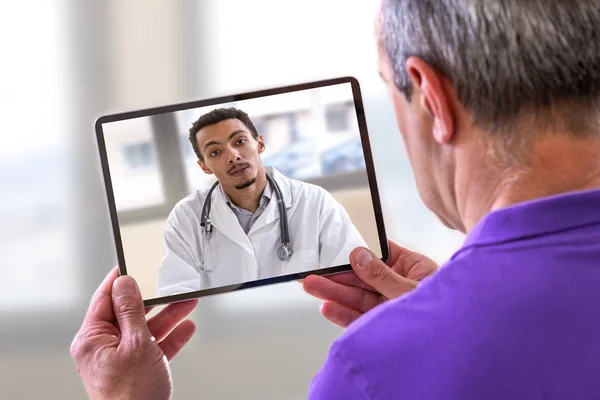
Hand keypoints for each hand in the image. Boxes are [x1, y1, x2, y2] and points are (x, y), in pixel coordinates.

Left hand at [70, 267, 198, 399]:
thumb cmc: (130, 397)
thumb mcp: (135, 344)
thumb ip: (131, 311)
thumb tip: (124, 284)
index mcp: (92, 339)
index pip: (104, 299)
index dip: (119, 280)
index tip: (131, 264)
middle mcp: (104, 347)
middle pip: (130, 313)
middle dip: (154, 300)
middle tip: (168, 285)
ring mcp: (121, 359)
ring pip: (146, 329)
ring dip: (168, 316)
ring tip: (188, 302)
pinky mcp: (137, 369)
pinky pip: (155, 346)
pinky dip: (171, 337)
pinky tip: (186, 327)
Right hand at [302, 239, 437, 327]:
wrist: (458, 348)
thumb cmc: (450, 313)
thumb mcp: (412, 289)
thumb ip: (383, 275)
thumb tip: (360, 256)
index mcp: (413, 267)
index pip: (379, 254)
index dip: (355, 252)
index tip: (334, 252)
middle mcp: (400, 285)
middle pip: (362, 277)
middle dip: (336, 275)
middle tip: (314, 272)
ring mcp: (391, 306)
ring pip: (358, 297)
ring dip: (334, 292)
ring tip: (312, 286)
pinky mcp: (384, 324)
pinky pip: (360, 317)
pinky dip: (344, 314)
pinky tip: (329, 307)